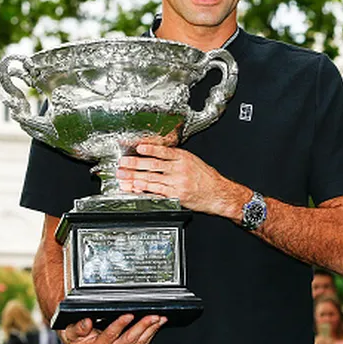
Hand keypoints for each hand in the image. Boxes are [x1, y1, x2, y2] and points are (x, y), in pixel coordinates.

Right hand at [61, 314, 165, 343]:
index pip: (110, 335)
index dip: (120, 324)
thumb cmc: (77, 341)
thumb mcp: (70, 333)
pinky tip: (155, 327)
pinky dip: (149, 336)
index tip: (129, 315)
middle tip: (153, 316)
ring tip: (159, 320)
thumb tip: (86, 322)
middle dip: (143, 326)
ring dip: (150, 331)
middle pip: (129, 340)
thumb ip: (77, 328)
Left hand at [118, 145, 248, 218]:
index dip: (150, 149)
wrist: (219, 193)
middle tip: (122, 163)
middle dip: (135, 164)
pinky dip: (145, 189)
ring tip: (123, 176)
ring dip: (135, 177)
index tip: (137, 147)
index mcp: (184, 158)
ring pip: (152, 178)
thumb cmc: (207, 178)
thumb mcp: (194, 161)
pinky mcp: (177, 196)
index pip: (163, 151)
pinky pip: (158, 192)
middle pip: (154, 165)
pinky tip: (136, 188)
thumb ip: (176, 158)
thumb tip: (157, 155)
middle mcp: (180, 169)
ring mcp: (178, 183)